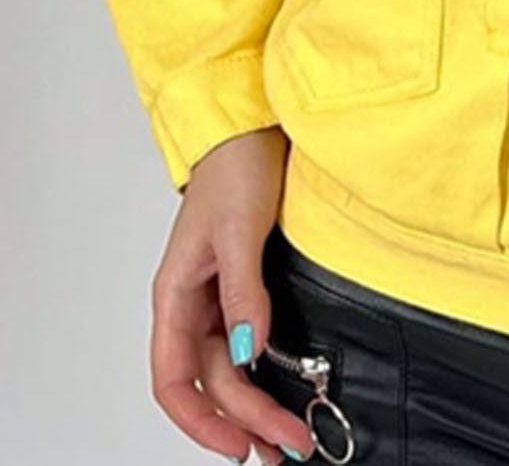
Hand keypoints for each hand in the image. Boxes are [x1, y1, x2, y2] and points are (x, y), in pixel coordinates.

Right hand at [149, 124, 313, 463]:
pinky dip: (262, 374)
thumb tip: (249, 349)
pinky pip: (246, 342)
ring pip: (230, 368)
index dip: (202, 419)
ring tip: (285, 436)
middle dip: (244, 420)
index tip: (238, 442)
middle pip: (211, 381)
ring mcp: (217, 295)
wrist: (254, 123)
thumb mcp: (240, 229)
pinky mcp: (243, 283)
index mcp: (175, 293)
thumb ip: (243, 290)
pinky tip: (282, 390)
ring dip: (254, 406)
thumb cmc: (236, 165)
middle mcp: (192, 302)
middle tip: (285, 445)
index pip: (174, 379)